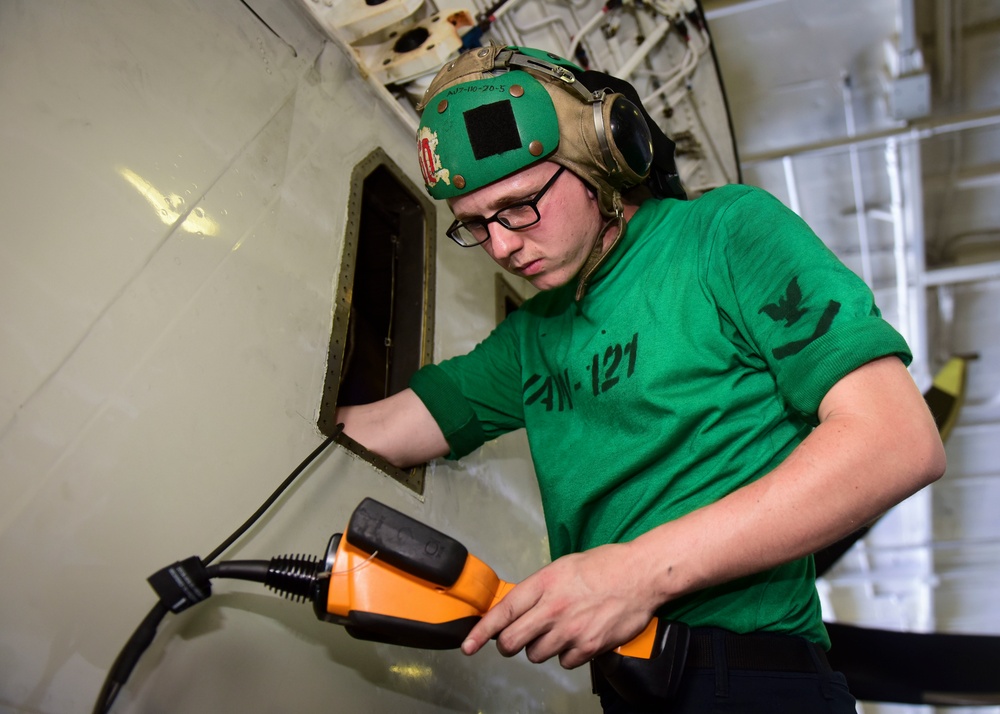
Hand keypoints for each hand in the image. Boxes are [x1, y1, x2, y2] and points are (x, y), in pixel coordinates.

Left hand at [461, 542, 658, 668]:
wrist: (640, 574)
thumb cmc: (604, 566)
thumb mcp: (562, 567)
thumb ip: (538, 589)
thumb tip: (516, 609)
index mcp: (543, 583)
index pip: (503, 612)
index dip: (481, 632)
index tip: (469, 645)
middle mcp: (553, 608)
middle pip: (512, 642)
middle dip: (510, 644)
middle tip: (517, 639)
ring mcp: (571, 629)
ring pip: (536, 655)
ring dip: (542, 648)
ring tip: (560, 630)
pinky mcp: (589, 646)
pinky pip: (564, 662)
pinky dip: (569, 654)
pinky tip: (580, 636)